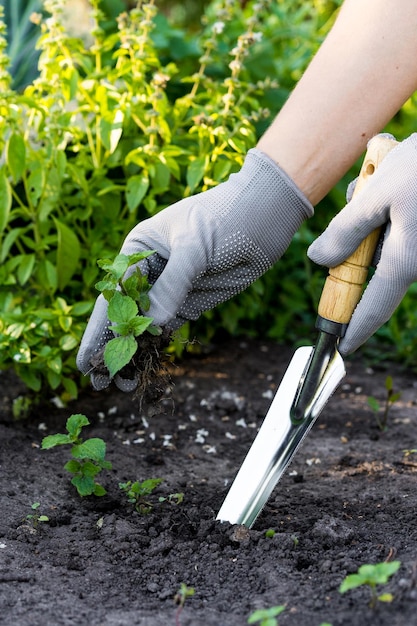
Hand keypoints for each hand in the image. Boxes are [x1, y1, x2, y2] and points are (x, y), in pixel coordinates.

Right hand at [77, 148, 312, 389]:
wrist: (262, 217)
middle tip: (101, 382)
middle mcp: (149, 273)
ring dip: (135, 354)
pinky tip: (149, 366)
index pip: (113, 296)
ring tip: (126, 384)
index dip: (99, 330)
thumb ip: (173, 285)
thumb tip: (153, 325)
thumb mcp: (194, 247)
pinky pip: (170, 328)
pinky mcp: (190, 302)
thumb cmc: (223, 219)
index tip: (88, 361)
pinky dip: (158, 347)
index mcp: (137, 252)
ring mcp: (170, 289)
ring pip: (146, 327)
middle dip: (113, 349)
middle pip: (125, 316)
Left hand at [308, 133, 416, 354]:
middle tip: (362, 200)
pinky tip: (385, 179)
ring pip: (382, 243)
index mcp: (405, 260)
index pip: (373, 307)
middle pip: (373, 268)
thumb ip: (345, 231)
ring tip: (376, 182)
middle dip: (356, 244)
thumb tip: (318, 259)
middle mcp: (416, 259)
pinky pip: (395, 228)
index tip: (341, 348)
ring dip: (369, 218)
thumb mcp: (375, 196)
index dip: (355, 329)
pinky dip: (382, 209)